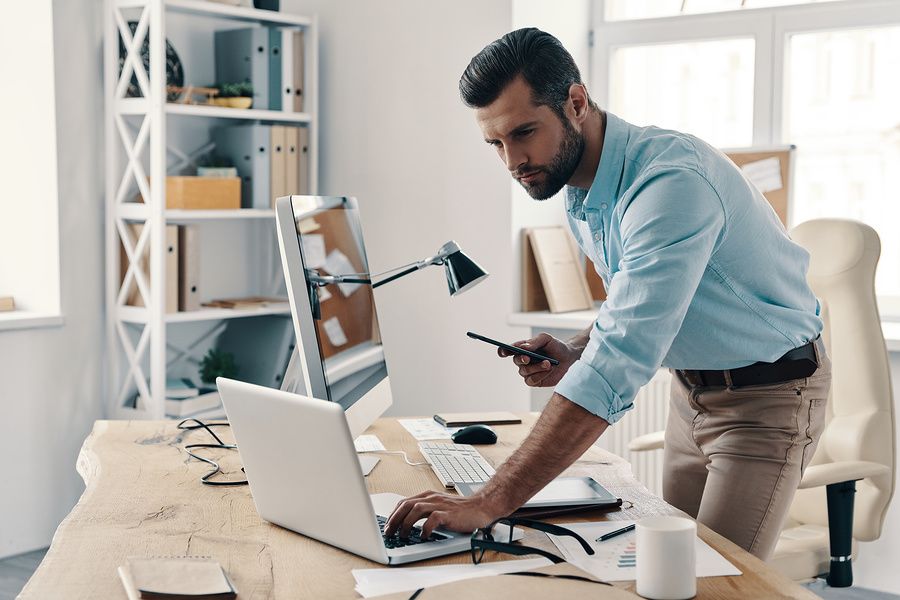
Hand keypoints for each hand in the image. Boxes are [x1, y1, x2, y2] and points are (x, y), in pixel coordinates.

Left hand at [383, 490, 504, 539]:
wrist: (481, 507)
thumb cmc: (461, 510)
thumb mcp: (439, 507)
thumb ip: (425, 511)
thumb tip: (407, 523)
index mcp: (428, 496)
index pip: (404, 502)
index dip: (393, 514)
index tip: (387, 526)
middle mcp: (432, 498)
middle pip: (406, 505)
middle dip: (394, 519)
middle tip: (388, 532)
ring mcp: (440, 505)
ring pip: (416, 509)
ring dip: (406, 523)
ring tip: (402, 535)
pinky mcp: (448, 514)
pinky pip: (432, 519)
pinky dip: (425, 528)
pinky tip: (423, 536)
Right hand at [498, 332, 579, 386]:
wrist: (570, 359)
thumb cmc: (557, 347)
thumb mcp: (546, 339)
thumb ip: (534, 342)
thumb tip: (523, 348)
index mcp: (523, 348)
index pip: (508, 349)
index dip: (503, 351)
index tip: (503, 352)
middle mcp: (523, 360)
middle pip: (516, 360)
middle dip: (522, 359)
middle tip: (528, 358)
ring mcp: (529, 372)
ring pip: (524, 372)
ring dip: (536, 367)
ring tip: (549, 363)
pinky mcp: (535, 381)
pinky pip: (531, 381)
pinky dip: (540, 375)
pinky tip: (548, 370)